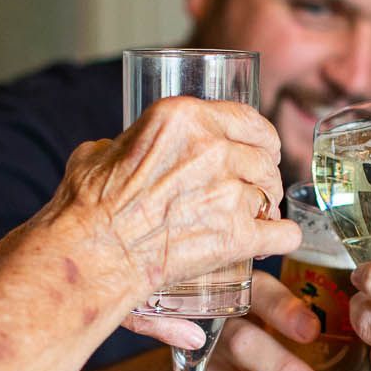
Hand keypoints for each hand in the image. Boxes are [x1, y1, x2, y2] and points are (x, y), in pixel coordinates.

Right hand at [40, 96, 298, 300]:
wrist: (91, 253)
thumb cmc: (87, 205)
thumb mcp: (102, 152)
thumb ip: (127, 144)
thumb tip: (128, 150)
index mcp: (183, 118)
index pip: (247, 118)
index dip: (261, 137)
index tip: (263, 149)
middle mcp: (212, 148)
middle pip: (264, 158)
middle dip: (264, 175)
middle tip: (257, 189)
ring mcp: (228, 191)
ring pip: (272, 194)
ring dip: (268, 207)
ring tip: (256, 219)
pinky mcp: (236, 235)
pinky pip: (283, 233)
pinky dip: (282, 238)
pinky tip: (274, 241)